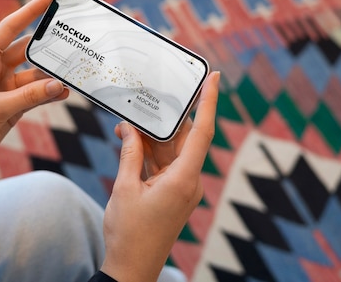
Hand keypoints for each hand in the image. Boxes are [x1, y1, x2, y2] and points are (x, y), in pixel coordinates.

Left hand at [0, 0, 68, 153]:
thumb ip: (29, 96)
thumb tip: (59, 85)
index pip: (9, 28)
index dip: (30, 11)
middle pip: (28, 49)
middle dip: (48, 46)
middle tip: (71, 39)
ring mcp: (6, 84)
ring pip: (35, 74)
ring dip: (51, 76)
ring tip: (71, 75)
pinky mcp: (13, 101)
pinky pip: (36, 92)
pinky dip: (49, 93)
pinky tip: (63, 92)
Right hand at [100, 71, 219, 281]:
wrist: (131, 268)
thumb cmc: (129, 233)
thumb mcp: (126, 187)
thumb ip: (130, 153)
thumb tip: (130, 128)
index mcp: (184, 179)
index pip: (202, 132)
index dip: (209, 102)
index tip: (215, 78)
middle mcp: (188, 181)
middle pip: (183, 138)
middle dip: (165, 117)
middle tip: (151, 94)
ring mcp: (180, 188)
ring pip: (171, 150)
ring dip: (151, 136)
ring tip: (128, 122)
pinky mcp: (171, 193)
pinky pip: (164, 164)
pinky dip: (148, 153)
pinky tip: (130, 141)